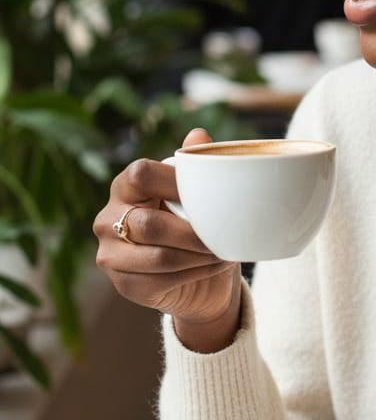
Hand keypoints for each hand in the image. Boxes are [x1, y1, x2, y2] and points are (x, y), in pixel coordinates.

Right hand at [93, 128, 241, 351]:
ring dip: (198, 255)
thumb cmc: (193, 219)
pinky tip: (213, 266)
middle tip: (225, 233)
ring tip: (224, 250)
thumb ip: (196, 163)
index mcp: (124, 185)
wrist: (195, 270)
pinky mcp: (124, 285)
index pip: (141, 174)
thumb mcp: (197, 190)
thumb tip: (197, 134)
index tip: (208, 193)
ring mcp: (111, 255)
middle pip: (150, 224)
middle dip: (194, 232)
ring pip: (159, 256)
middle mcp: (107, 219)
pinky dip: (195, 273)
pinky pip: (162, 280)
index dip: (175, 182)